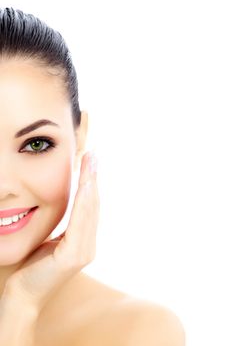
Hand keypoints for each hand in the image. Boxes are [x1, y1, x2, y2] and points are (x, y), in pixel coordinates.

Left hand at [3, 151, 99, 311]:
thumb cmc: (33, 268)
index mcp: (83, 242)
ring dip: (90, 184)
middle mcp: (88, 246)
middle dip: (93, 178)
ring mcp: (84, 252)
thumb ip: (65, 228)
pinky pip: (79, 223)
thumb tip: (69, 208)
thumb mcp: (51, 242)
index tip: (90, 163)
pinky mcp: (74, 256)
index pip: (88, 208)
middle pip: (92, 205)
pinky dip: (83, 202)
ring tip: (91, 163)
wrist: (23, 296)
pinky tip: (85, 184)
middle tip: (93, 155)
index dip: (90, 184)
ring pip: (88, 210)